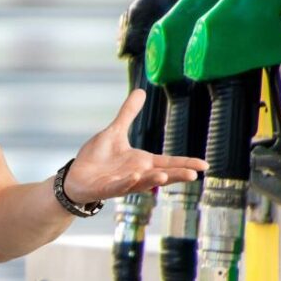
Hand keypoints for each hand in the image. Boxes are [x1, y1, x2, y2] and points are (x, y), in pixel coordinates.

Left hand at [62, 88, 207, 204]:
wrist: (75, 176)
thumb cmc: (97, 157)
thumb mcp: (115, 131)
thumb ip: (128, 113)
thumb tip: (140, 90)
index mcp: (142, 162)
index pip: (168, 162)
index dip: (185, 163)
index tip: (205, 165)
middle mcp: (137, 174)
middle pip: (161, 175)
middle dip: (176, 175)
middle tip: (194, 175)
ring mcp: (123, 183)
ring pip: (142, 183)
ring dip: (152, 180)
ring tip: (164, 176)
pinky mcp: (107, 189)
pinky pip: (119, 187)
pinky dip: (127, 183)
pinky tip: (136, 177)